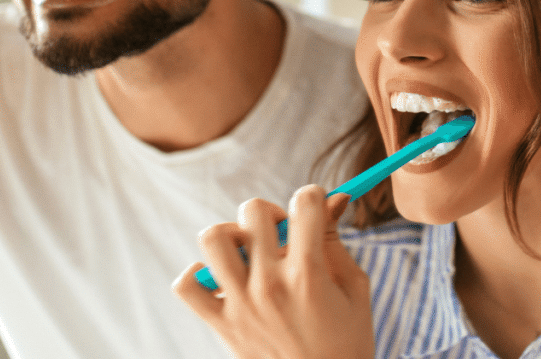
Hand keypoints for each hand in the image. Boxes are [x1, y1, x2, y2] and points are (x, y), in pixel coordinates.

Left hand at [175, 185, 374, 358]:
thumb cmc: (347, 343)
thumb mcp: (354, 289)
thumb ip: (336, 241)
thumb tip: (334, 198)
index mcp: (308, 273)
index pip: (304, 202)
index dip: (313, 196)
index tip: (314, 208)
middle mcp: (269, 284)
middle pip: (253, 210)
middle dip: (272, 212)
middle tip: (283, 234)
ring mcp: (241, 304)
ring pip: (213, 238)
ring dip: (231, 234)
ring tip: (248, 251)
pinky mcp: (222, 325)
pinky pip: (186, 285)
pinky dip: (198, 274)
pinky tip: (222, 278)